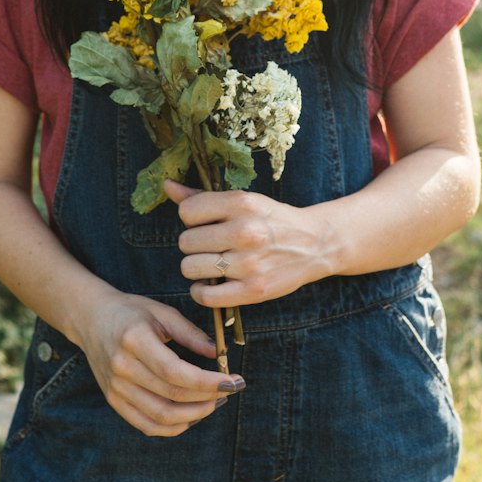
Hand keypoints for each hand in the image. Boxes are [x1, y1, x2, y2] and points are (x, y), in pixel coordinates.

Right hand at [76, 289, 244, 437]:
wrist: (91, 319)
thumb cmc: (130, 312)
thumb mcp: (162, 312)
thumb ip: (191, 333)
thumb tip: (218, 353)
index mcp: (134, 340)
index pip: (175, 372)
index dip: (207, 382)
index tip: (232, 381)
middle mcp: (122, 368)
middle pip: (172, 396)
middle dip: (208, 398)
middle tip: (230, 389)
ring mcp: (115, 388)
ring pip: (161, 417)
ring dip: (194, 415)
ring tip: (214, 403)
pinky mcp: (114, 401)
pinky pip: (146, 425)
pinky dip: (173, 427)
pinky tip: (191, 416)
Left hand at [167, 180, 332, 307]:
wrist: (315, 245)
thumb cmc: (272, 220)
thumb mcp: (243, 200)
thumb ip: (202, 196)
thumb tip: (166, 185)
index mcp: (242, 203)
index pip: (187, 212)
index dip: (192, 219)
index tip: (206, 223)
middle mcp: (245, 231)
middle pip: (185, 241)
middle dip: (194, 244)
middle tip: (212, 246)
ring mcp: (249, 263)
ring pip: (190, 268)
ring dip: (196, 268)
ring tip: (212, 264)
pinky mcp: (253, 290)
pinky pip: (205, 296)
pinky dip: (202, 292)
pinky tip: (213, 284)